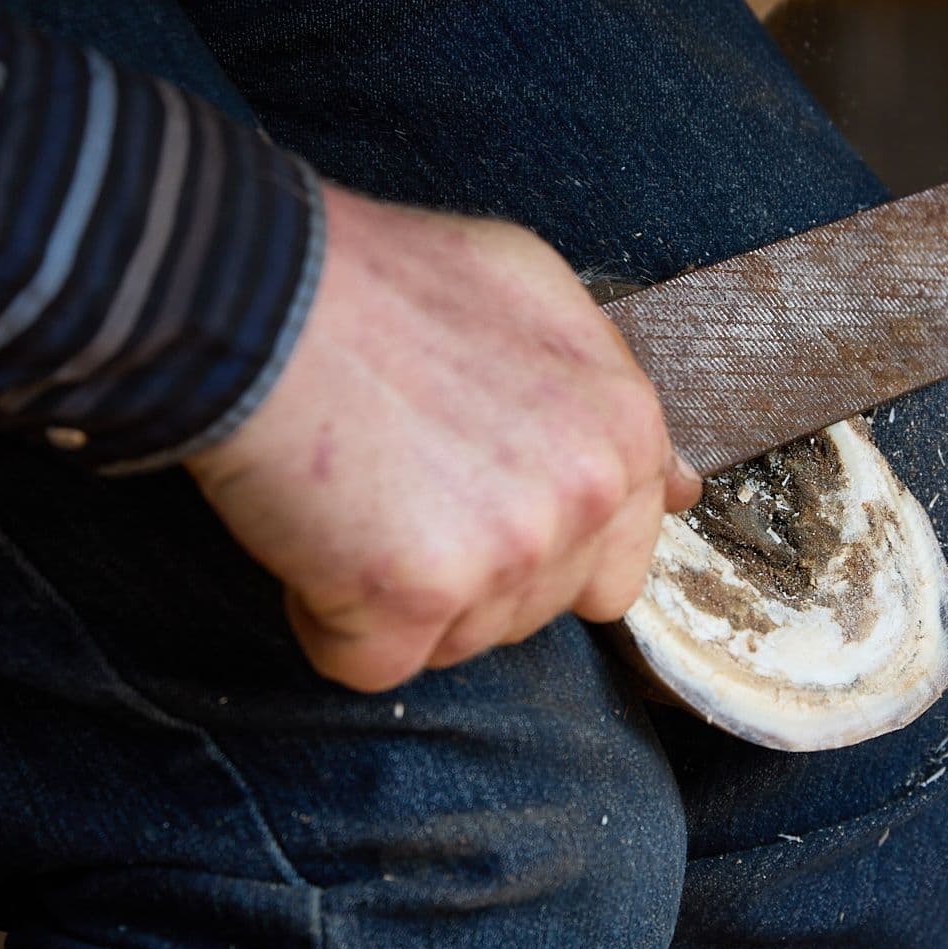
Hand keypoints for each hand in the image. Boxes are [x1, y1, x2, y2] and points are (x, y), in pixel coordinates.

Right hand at [186, 185, 700, 690]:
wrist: (265, 295)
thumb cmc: (383, 284)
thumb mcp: (531, 294)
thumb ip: (608, 396)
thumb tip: (683, 488)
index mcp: (624, 428)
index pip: (619, 562)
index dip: (537, 546)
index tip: (476, 509)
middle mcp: (585, 494)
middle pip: (535, 611)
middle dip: (466, 574)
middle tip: (397, 485)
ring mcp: (508, 552)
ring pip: (460, 642)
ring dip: (398, 599)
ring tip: (354, 498)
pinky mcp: (415, 596)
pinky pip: (374, 664)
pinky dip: (330, 623)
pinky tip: (313, 539)